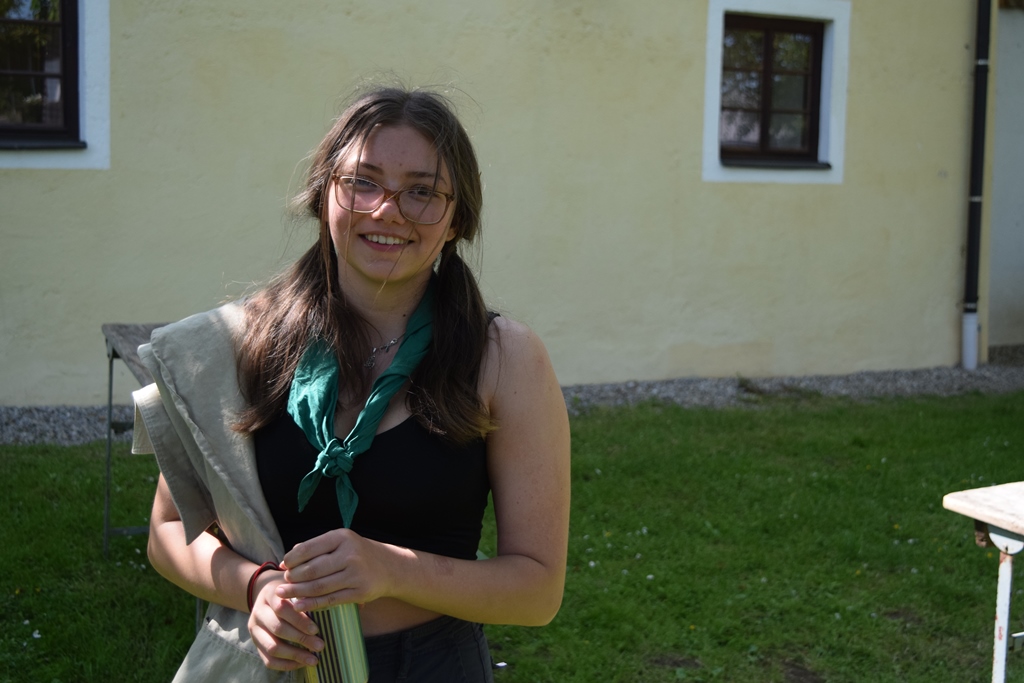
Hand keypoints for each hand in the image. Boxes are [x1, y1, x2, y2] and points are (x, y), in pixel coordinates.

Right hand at [248, 571, 323, 670]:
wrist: (269, 599)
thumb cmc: (291, 593)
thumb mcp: (296, 588)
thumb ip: (305, 597)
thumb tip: (325, 610)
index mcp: (269, 594)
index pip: (281, 608)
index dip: (299, 620)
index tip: (316, 630)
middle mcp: (258, 612)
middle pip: (278, 628)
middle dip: (301, 639)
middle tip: (320, 645)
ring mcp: (254, 630)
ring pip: (272, 647)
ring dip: (295, 655)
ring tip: (314, 659)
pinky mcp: (256, 644)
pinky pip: (268, 660)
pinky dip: (286, 664)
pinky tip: (301, 664)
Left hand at [277, 528, 396, 611]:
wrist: (390, 566)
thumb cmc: (357, 553)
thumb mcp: (340, 542)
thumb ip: (314, 548)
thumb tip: (284, 562)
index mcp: (342, 537)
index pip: (309, 548)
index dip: (291, 559)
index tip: (283, 566)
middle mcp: (350, 554)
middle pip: (312, 569)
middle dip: (293, 578)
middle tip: (283, 583)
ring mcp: (356, 574)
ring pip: (319, 586)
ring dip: (298, 592)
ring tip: (284, 594)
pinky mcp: (360, 592)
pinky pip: (331, 600)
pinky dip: (312, 604)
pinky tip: (299, 605)